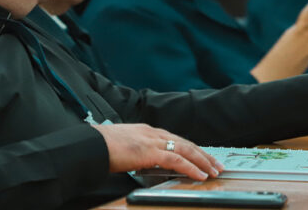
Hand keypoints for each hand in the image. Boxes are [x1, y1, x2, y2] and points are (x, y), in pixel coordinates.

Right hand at [93, 123, 222, 180]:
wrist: (91, 145)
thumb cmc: (101, 147)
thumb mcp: (123, 148)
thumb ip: (137, 153)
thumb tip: (143, 164)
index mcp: (146, 131)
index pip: (175, 139)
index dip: (191, 148)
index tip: (202, 156)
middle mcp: (153, 133)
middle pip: (185, 143)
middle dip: (203, 154)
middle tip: (216, 164)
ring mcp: (152, 141)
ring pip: (185, 150)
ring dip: (202, 161)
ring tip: (214, 171)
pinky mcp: (151, 152)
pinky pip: (177, 160)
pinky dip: (191, 167)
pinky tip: (200, 175)